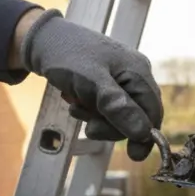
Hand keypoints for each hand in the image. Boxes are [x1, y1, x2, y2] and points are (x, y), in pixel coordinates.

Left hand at [17, 8, 163, 160]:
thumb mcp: (91, 84)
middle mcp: (135, 74)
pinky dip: (91, 110)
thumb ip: (117, 108)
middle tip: (87, 124)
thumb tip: (143, 133)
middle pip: (136, 116)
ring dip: (97, 118)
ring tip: (76, 106)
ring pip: (119, 114)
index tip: (133, 155)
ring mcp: (121, 78)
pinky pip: (106, 106)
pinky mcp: (107, 82)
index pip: (152, 113)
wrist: (41, 40)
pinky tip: (76, 101)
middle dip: (110, 125)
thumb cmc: (66, 55)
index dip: (144, 136)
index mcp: (138, 72)